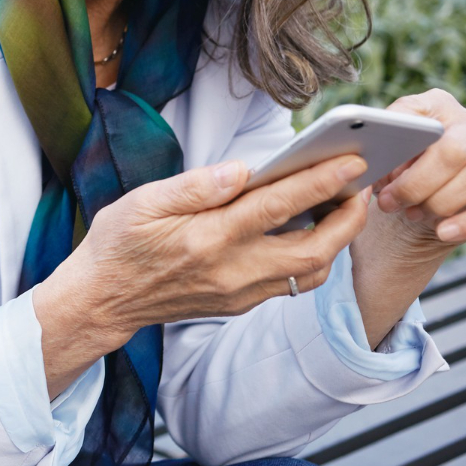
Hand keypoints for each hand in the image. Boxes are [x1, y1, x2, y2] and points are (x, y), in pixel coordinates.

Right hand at [31, 153, 370, 397]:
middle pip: (313, 249)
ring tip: (344, 205)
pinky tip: (311, 231)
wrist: (103, 299)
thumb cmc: (119, 243)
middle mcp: (232, 271)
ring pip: (310, 272)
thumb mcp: (143, 202)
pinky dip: (313, 257)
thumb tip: (242, 169)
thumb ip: (196, 186)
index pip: (278, 207)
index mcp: (208, 238)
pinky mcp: (240, 305)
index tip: (351, 161)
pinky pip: (291, 283)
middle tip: (362, 185)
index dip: (320, 182)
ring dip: (337, 240)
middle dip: (348, 217)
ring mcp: (239, 294)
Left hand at [372, 88, 465, 254]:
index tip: (379, 170)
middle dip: (417, 183)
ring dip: (441, 202)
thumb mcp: (385, 157)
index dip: (396, 144)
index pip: (416, 113)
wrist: (422, 200)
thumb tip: (372, 165)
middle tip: (390, 202)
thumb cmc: (400, 170)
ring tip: (412, 214)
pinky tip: (444, 232)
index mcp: (437, 104)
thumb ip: (380, 153)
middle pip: (453, 150)